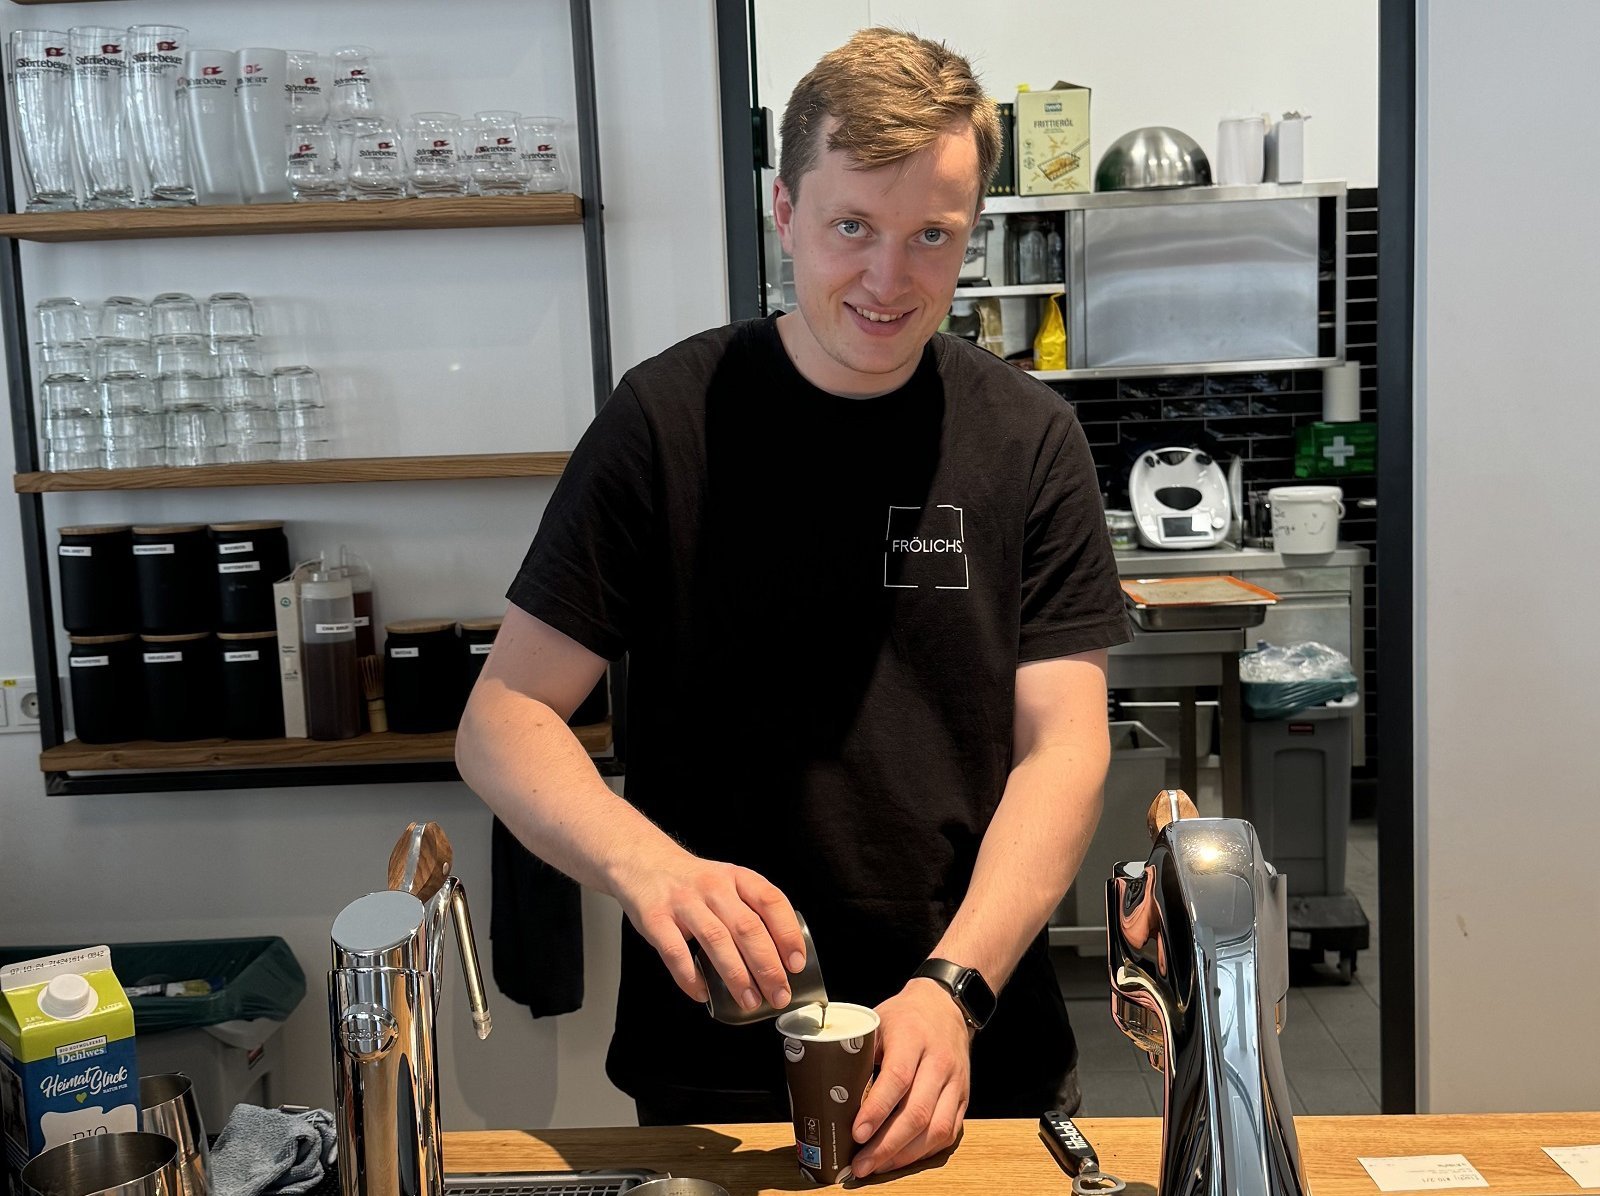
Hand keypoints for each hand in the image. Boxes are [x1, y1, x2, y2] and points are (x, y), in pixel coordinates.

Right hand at [611, 844, 805, 1012]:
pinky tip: (703, 994)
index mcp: (737, 878)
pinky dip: (691, 977)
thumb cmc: (694, 883)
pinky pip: (675, 952)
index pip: (771, 902)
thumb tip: (779, 962)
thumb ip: (750, 912)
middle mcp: (713, 886)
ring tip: (749, 1001)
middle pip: (746, 927)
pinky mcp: (655, 918)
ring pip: (716, 939)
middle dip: (767, 966)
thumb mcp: (727, 883)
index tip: (796, 963)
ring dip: (736, 975)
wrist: (643, 861)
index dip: (787, 933)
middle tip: (778, 994)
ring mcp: (683, 901)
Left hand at [850, 978, 971, 1177]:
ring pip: (936, 1129)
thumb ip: (858, 1053)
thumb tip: (831, 1091)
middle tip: (861, 1164)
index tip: (857, 1133)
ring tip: (877, 1166)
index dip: (877, 1109)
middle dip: (887, 1145)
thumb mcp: (876, 1022)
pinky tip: (902, 1158)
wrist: (945, 1006)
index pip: (897, 1078)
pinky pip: (948, 1133)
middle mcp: (939, 1061)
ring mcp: (955, 1082)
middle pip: (917, 1112)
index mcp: (913, 1037)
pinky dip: (924, 1152)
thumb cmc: (904, 1016)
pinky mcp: (963, 1097)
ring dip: (905, 1155)